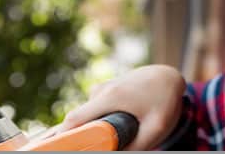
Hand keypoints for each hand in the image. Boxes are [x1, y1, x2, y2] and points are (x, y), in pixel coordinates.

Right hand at [54, 65, 185, 150]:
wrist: (169, 77)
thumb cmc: (164, 100)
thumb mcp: (155, 128)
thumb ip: (135, 145)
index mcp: (110, 97)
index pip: (74, 119)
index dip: (61, 136)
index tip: (55, 147)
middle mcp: (102, 90)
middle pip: (78, 117)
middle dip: (77, 134)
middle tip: (82, 147)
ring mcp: (104, 87)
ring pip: (88, 112)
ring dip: (92, 125)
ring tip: (106, 136)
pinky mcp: (107, 88)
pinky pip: (95, 107)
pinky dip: (98, 118)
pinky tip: (113, 124)